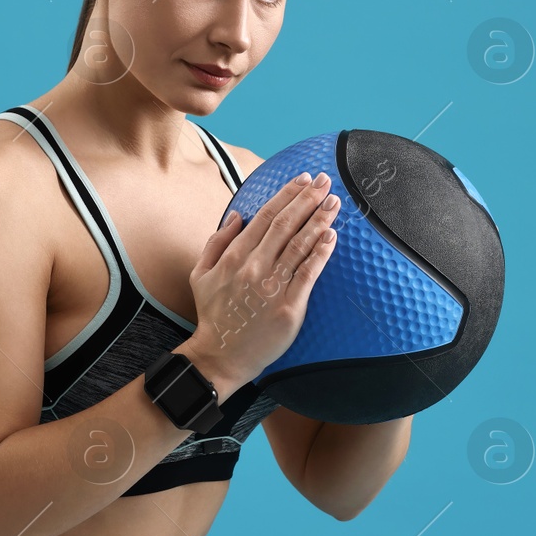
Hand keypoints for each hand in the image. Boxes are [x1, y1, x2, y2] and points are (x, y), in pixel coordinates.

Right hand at [184, 171, 341, 389]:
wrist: (221, 356)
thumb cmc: (214, 314)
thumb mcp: (201, 275)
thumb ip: (217, 242)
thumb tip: (236, 216)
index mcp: (234, 257)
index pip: (265, 217)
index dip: (286, 195)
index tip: (303, 179)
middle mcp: (253, 268)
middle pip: (285, 225)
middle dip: (307, 200)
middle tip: (325, 181)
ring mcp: (271, 288)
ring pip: (299, 246)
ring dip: (319, 220)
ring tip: (334, 203)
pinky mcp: (289, 307)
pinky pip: (308, 274)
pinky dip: (320, 253)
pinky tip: (332, 236)